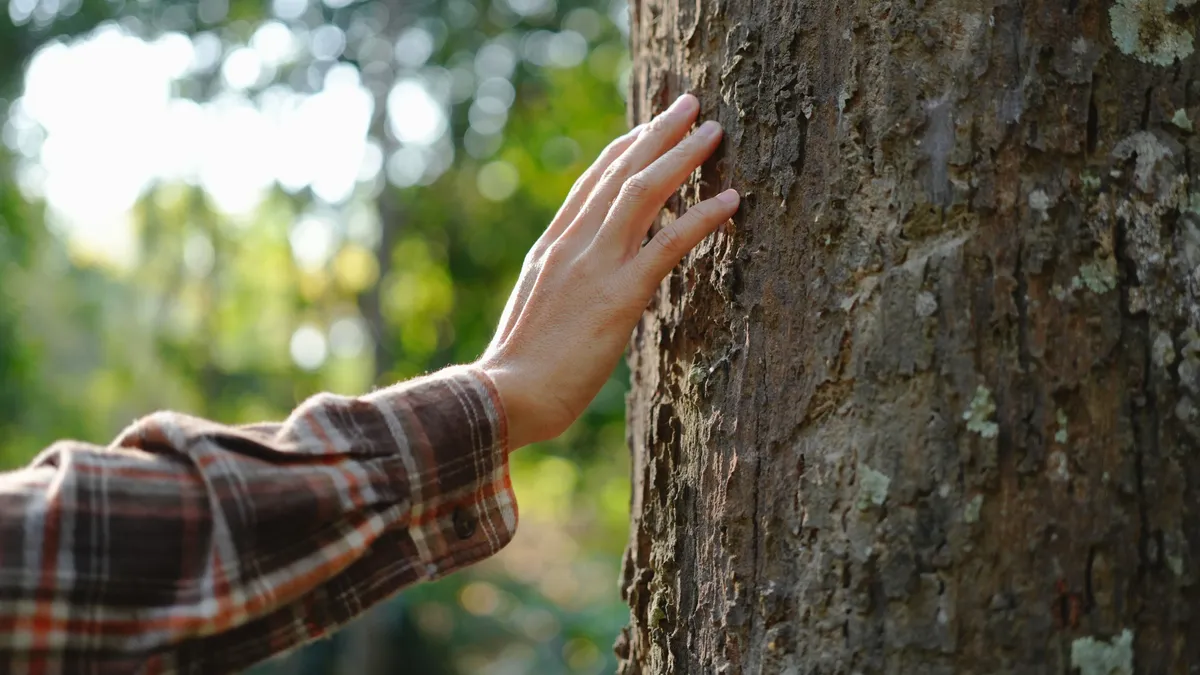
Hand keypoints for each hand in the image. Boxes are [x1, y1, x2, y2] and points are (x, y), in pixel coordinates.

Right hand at [477, 93, 738, 449]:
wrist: (505, 398)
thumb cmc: (518, 374)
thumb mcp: (535, 315)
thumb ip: (560, 289)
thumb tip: (585, 287)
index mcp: (549, 249)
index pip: (589, 185)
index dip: (622, 151)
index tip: (648, 128)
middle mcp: (571, 246)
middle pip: (619, 173)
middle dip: (656, 134)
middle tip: (689, 105)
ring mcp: (595, 267)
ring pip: (643, 193)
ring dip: (681, 157)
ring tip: (713, 131)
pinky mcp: (619, 296)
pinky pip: (668, 244)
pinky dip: (702, 217)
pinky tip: (731, 199)